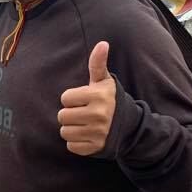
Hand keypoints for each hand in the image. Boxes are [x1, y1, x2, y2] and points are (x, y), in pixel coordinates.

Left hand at [58, 41, 115, 155]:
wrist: (128, 126)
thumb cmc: (109, 99)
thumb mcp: (104, 81)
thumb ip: (98, 63)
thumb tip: (103, 43)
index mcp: (98, 96)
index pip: (65, 98)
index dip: (72, 98)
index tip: (83, 99)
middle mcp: (98, 115)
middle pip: (62, 116)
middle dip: (70, 114)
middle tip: (82, 113)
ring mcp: (97, 132)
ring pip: (65, 132)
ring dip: (71, 129)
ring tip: (84, 124)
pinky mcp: (95, 147)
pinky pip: (71, 146)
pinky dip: (76, 142)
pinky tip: (87, 135)